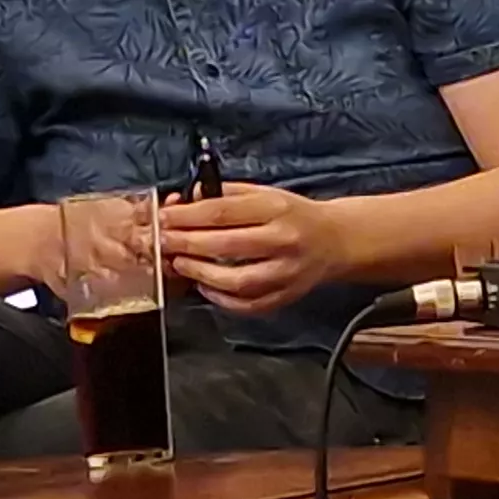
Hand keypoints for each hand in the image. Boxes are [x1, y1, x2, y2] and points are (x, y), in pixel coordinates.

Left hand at [161, 185, 350, 313]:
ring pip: (236, 281)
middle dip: (186, 244)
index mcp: (276, 208)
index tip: (163, 217)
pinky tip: (205, 287)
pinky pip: (248, 305)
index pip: (222, 212)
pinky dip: (221, 299)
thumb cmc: (293, 214)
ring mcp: (286, 273)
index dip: (187, 216)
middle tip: (163, 242)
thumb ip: (227, 196)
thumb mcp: (265, 193)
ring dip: (200, 274)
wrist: (335, 240)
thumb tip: (185, 201)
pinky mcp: (286, 296)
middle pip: (225, 245)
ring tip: (180, 265)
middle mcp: (283, 240)